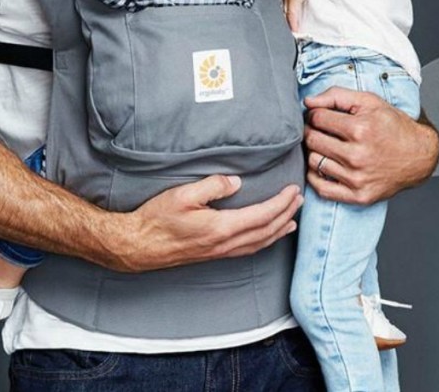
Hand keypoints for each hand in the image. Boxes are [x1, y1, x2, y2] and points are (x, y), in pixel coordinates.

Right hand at [111, 176, 302, 272]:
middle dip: (286, 214)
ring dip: (279, 230)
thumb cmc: (157, 218)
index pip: (262, 215)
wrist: (139, 246)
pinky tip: (266, 237)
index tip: (293, 190)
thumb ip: (213, 185)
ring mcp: (220, 252)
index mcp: (221, 227)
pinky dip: (264, 241)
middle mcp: (225, 244)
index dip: (281, 203)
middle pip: (266, 230)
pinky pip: (248, 250)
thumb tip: (237, 182)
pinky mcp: (213, 255)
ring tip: (292, 219)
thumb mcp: (183, 194)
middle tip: (299, 200)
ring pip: (260, 243)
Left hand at [302, 87, 438, 205]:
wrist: (419, 155)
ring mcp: (358, 179)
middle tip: (321, 130)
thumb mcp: (369, 101)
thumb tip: (307, 102)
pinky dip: (316, 176)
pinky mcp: (359, 196)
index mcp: (360, 129)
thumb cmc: (393, 126)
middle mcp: (358, 156)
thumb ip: (336, 96)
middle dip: (312, 131)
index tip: (321, 116)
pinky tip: (326, 165)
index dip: (315, 114)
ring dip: (315, 152)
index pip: (317, 118)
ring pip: (313, 162)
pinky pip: (321, 188)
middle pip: (312, 140)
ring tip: (327, 147)